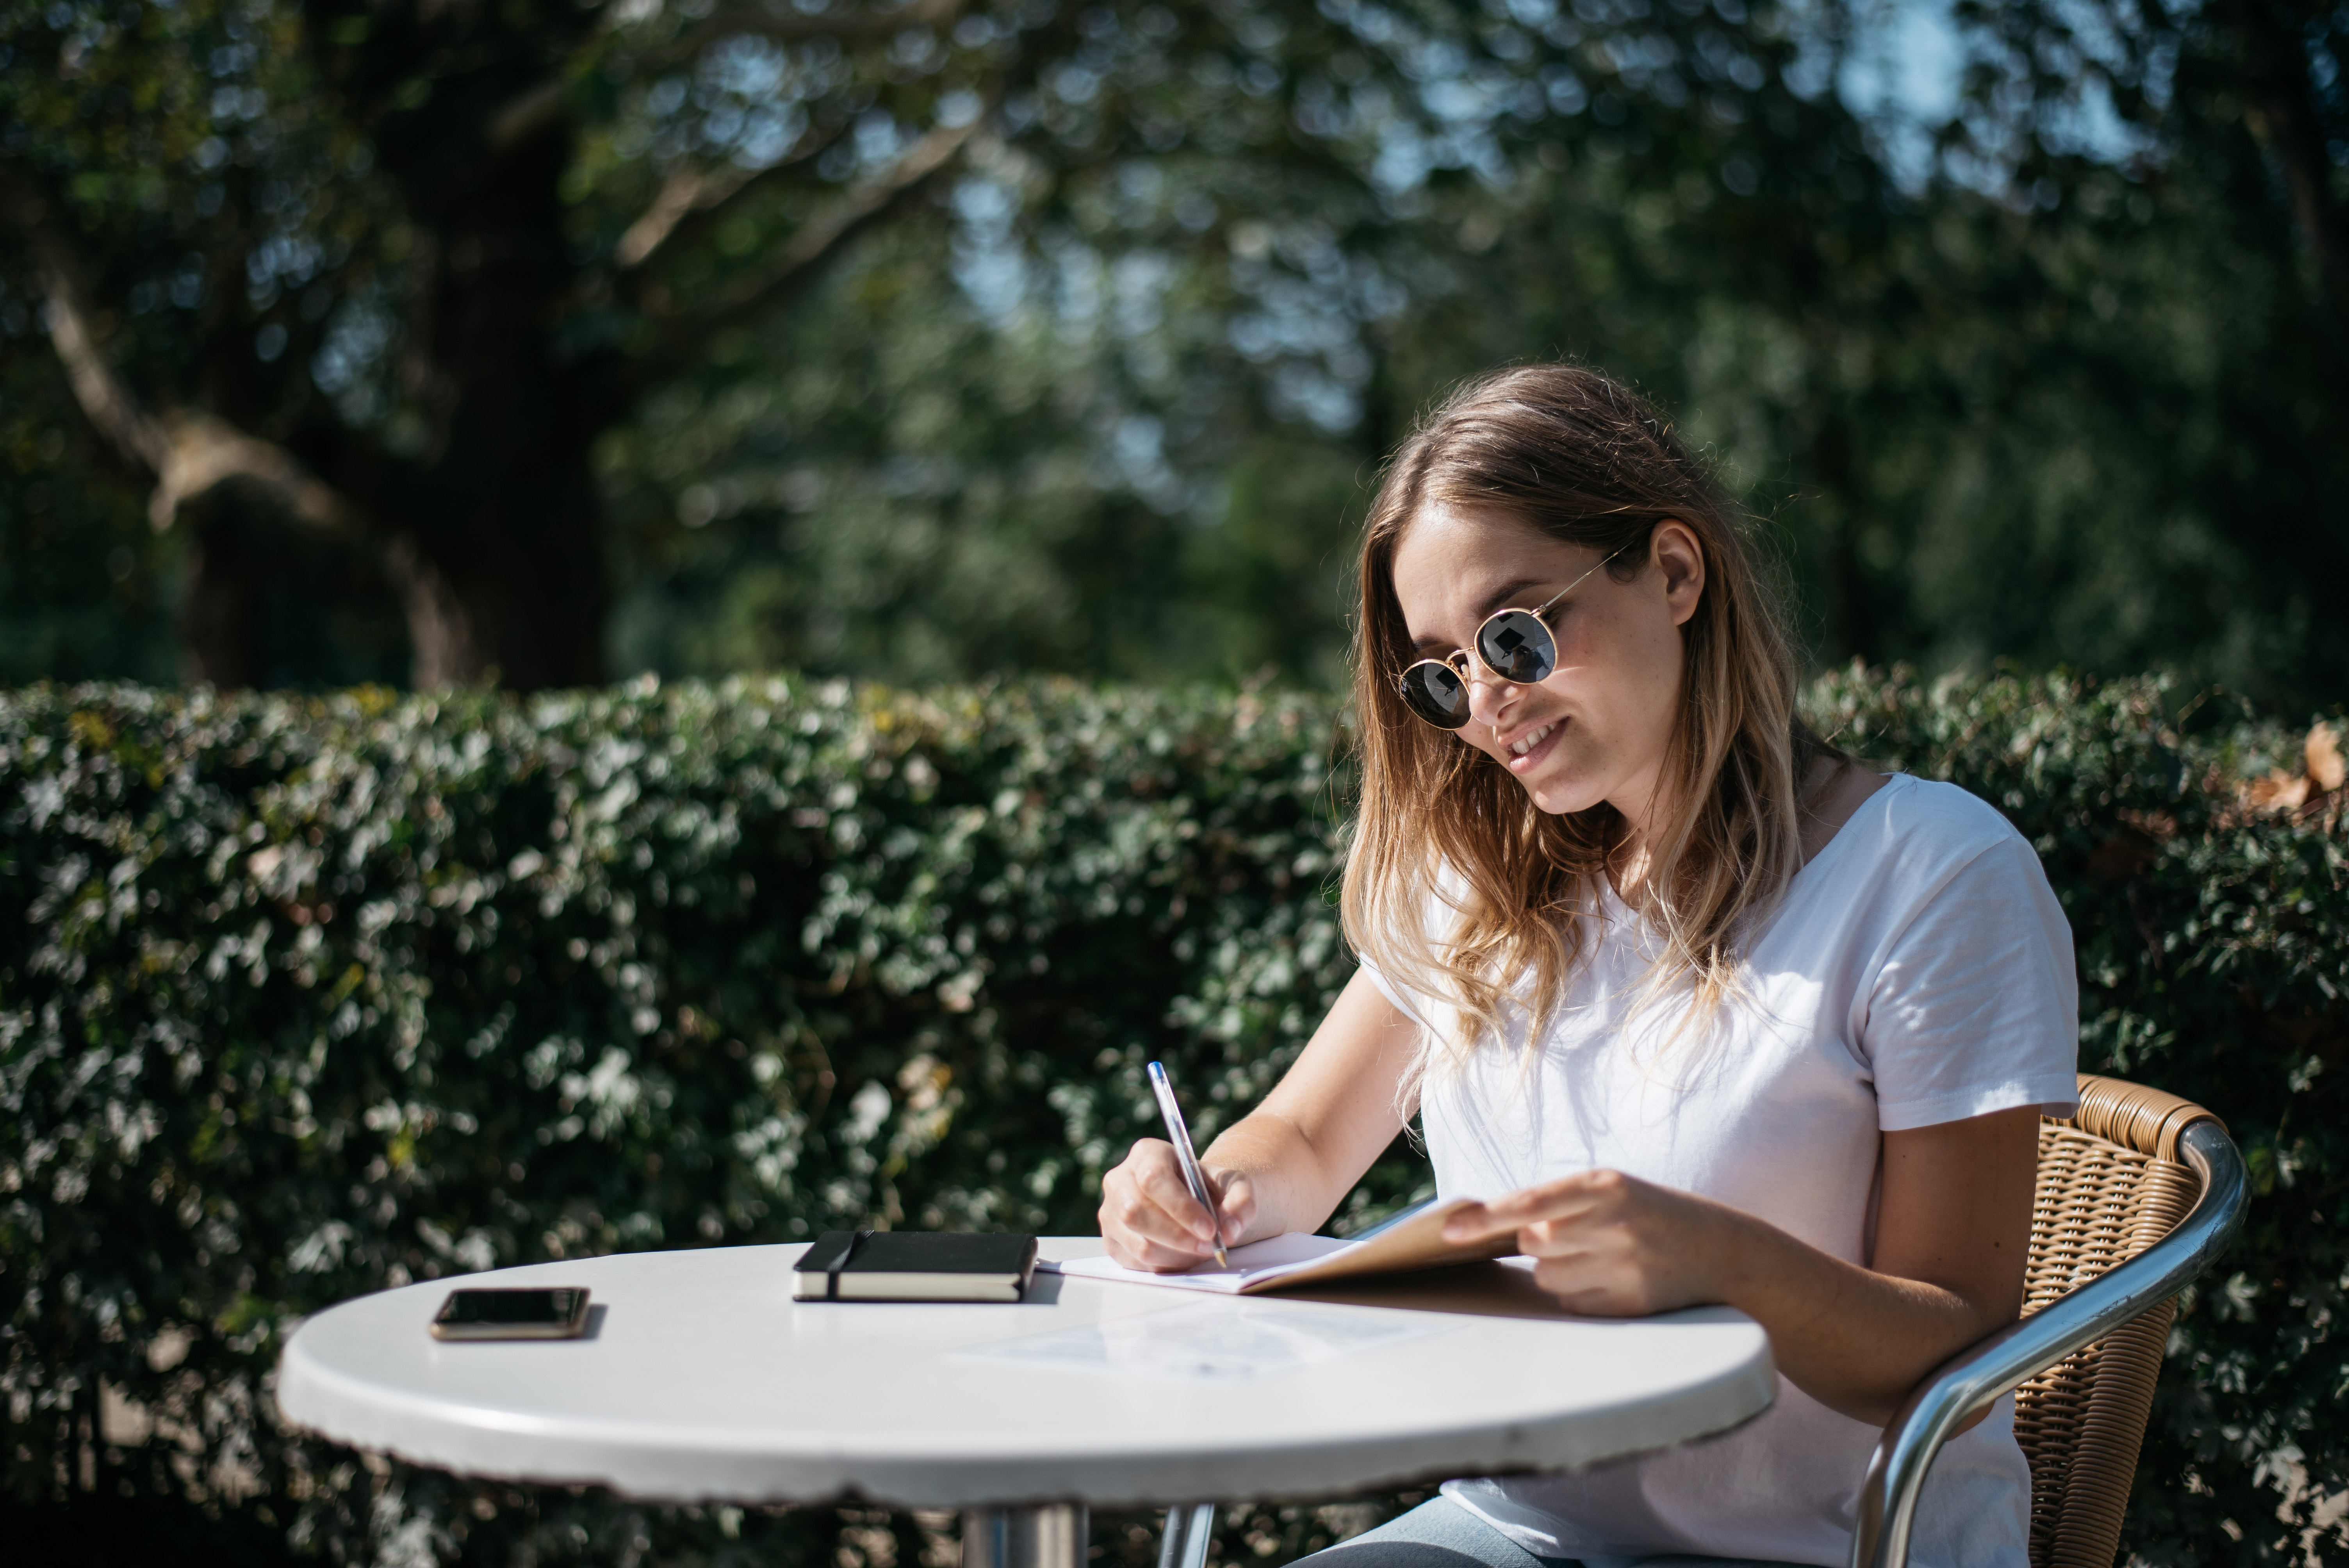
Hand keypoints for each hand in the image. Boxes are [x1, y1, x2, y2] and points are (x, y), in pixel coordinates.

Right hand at [1099, 1138, 1257, 1271]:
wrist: (1197, 1203)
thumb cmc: (1211, 1189)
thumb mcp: (1234, 1185)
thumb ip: (1241, 1201)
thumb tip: (1230, 1230)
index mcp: (1147, 1154)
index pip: (1154, 1179)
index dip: (1180, 1207)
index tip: (1210, 1228)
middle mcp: (1120, 1179)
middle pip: (1136, 1211)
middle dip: (1178, 1236)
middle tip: (1210, 1247)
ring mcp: (1110, 1212)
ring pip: (1137, 1243)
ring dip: (1176, 1255)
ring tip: (1202, 1251)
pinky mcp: (1111, 1240)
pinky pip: (1136, 1262)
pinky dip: (1166, 1265)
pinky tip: (1184, 1256)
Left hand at [1440, 1169, 1741, 1315]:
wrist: (1722, 1252)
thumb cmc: (1651, 1214)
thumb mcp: (1613, 1190)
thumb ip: (1559, 1203)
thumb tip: (1495, 1226)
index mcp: (1606, 1185)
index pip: (1531, 1202)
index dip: (1485, 1217)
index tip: (1448, 1228)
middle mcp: (1614, 1224)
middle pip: (1533, 1242)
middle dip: (1541, 1241)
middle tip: (1579, 1236)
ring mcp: (1623, 1267)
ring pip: (1547, 1276)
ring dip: (1559, 1269)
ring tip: (1601, 1257)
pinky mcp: (1629, 1305)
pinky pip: (1572, 1304)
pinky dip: (1581, 1294)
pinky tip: (1614, 1280)